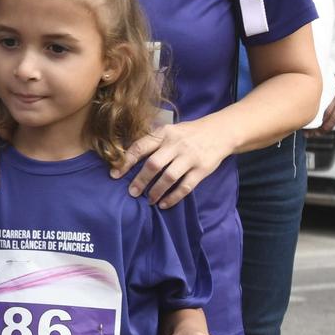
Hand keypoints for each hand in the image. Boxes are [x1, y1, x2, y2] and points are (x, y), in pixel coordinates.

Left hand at [115, 116, 235, 208]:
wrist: (220, 132)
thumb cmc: (188, 133)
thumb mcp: (170, 130)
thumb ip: (153, 142)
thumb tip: (128, 159)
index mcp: (164, 133)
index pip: (140, 147)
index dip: (125, 162)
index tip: (114, 175)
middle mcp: (176, 144)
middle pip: (153, 164)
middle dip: (140, 180)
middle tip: (132, 193)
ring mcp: (190, 157)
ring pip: (169, 177)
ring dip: (156, 191)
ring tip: (149, 200)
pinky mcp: (202, 169)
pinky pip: (185, 186)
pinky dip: (173, 197)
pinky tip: (164, 204)